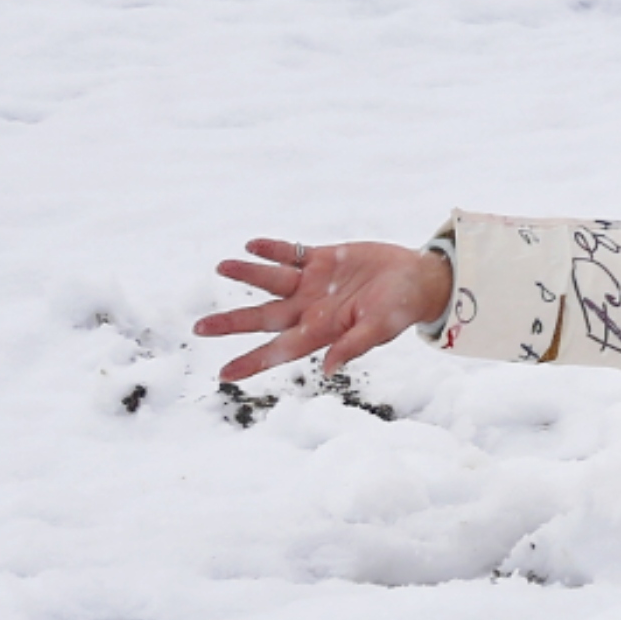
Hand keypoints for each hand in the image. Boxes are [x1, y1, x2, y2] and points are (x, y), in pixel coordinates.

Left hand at [197, 238, 456, 384]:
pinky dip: (272, 249)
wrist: (421, 278)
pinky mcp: (324, 258)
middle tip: (199, 328)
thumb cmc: (404, 309)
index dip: (252, 362)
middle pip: (264, 317)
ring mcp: (314, 283)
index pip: (280, 349)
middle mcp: (311, 308)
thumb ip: (353, 345)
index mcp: (322, 330)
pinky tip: (252, 245)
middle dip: (232, 323)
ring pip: (271, 280)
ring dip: (247, 274)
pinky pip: (291, 253)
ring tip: (222, 266)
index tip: (223, 374)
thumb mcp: (382, 329)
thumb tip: (328, 369)